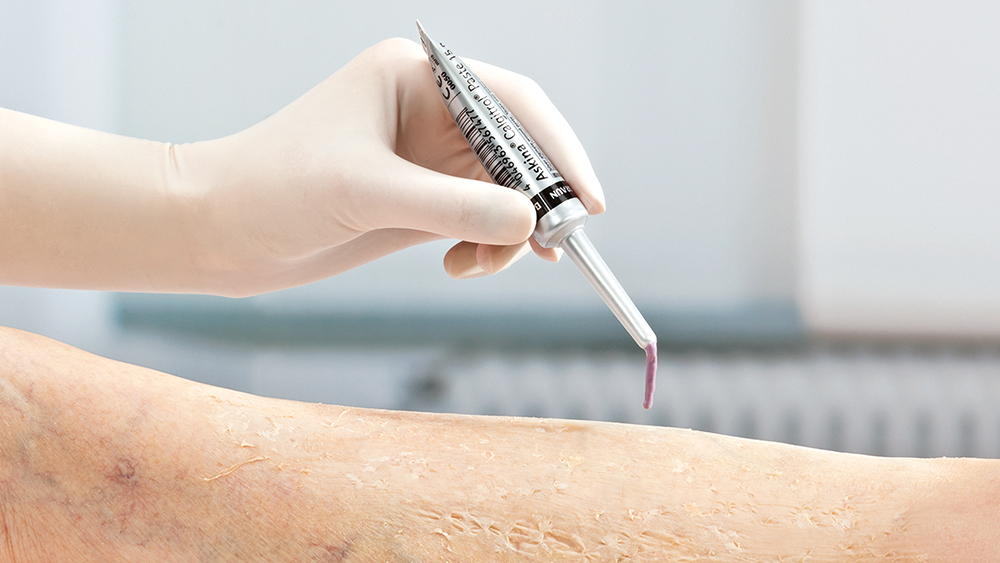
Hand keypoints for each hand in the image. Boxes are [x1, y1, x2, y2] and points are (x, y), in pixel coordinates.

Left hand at [0, 39, 603, 294]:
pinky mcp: (421, 205)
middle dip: (540, 199)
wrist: (219, 232)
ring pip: (505, 194)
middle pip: (518, 151)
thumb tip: (531, 221)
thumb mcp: (367, 192)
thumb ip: (453, 207)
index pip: (511, 103)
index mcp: (416, 78)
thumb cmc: (273, 187)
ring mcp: (428, 162)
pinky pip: (482, 224)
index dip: (557, 149)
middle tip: (556, 245)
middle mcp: (429, 114)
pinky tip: (464, 268)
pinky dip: (489, 250)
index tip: (587, 199)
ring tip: (489, 265)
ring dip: (513, 234)